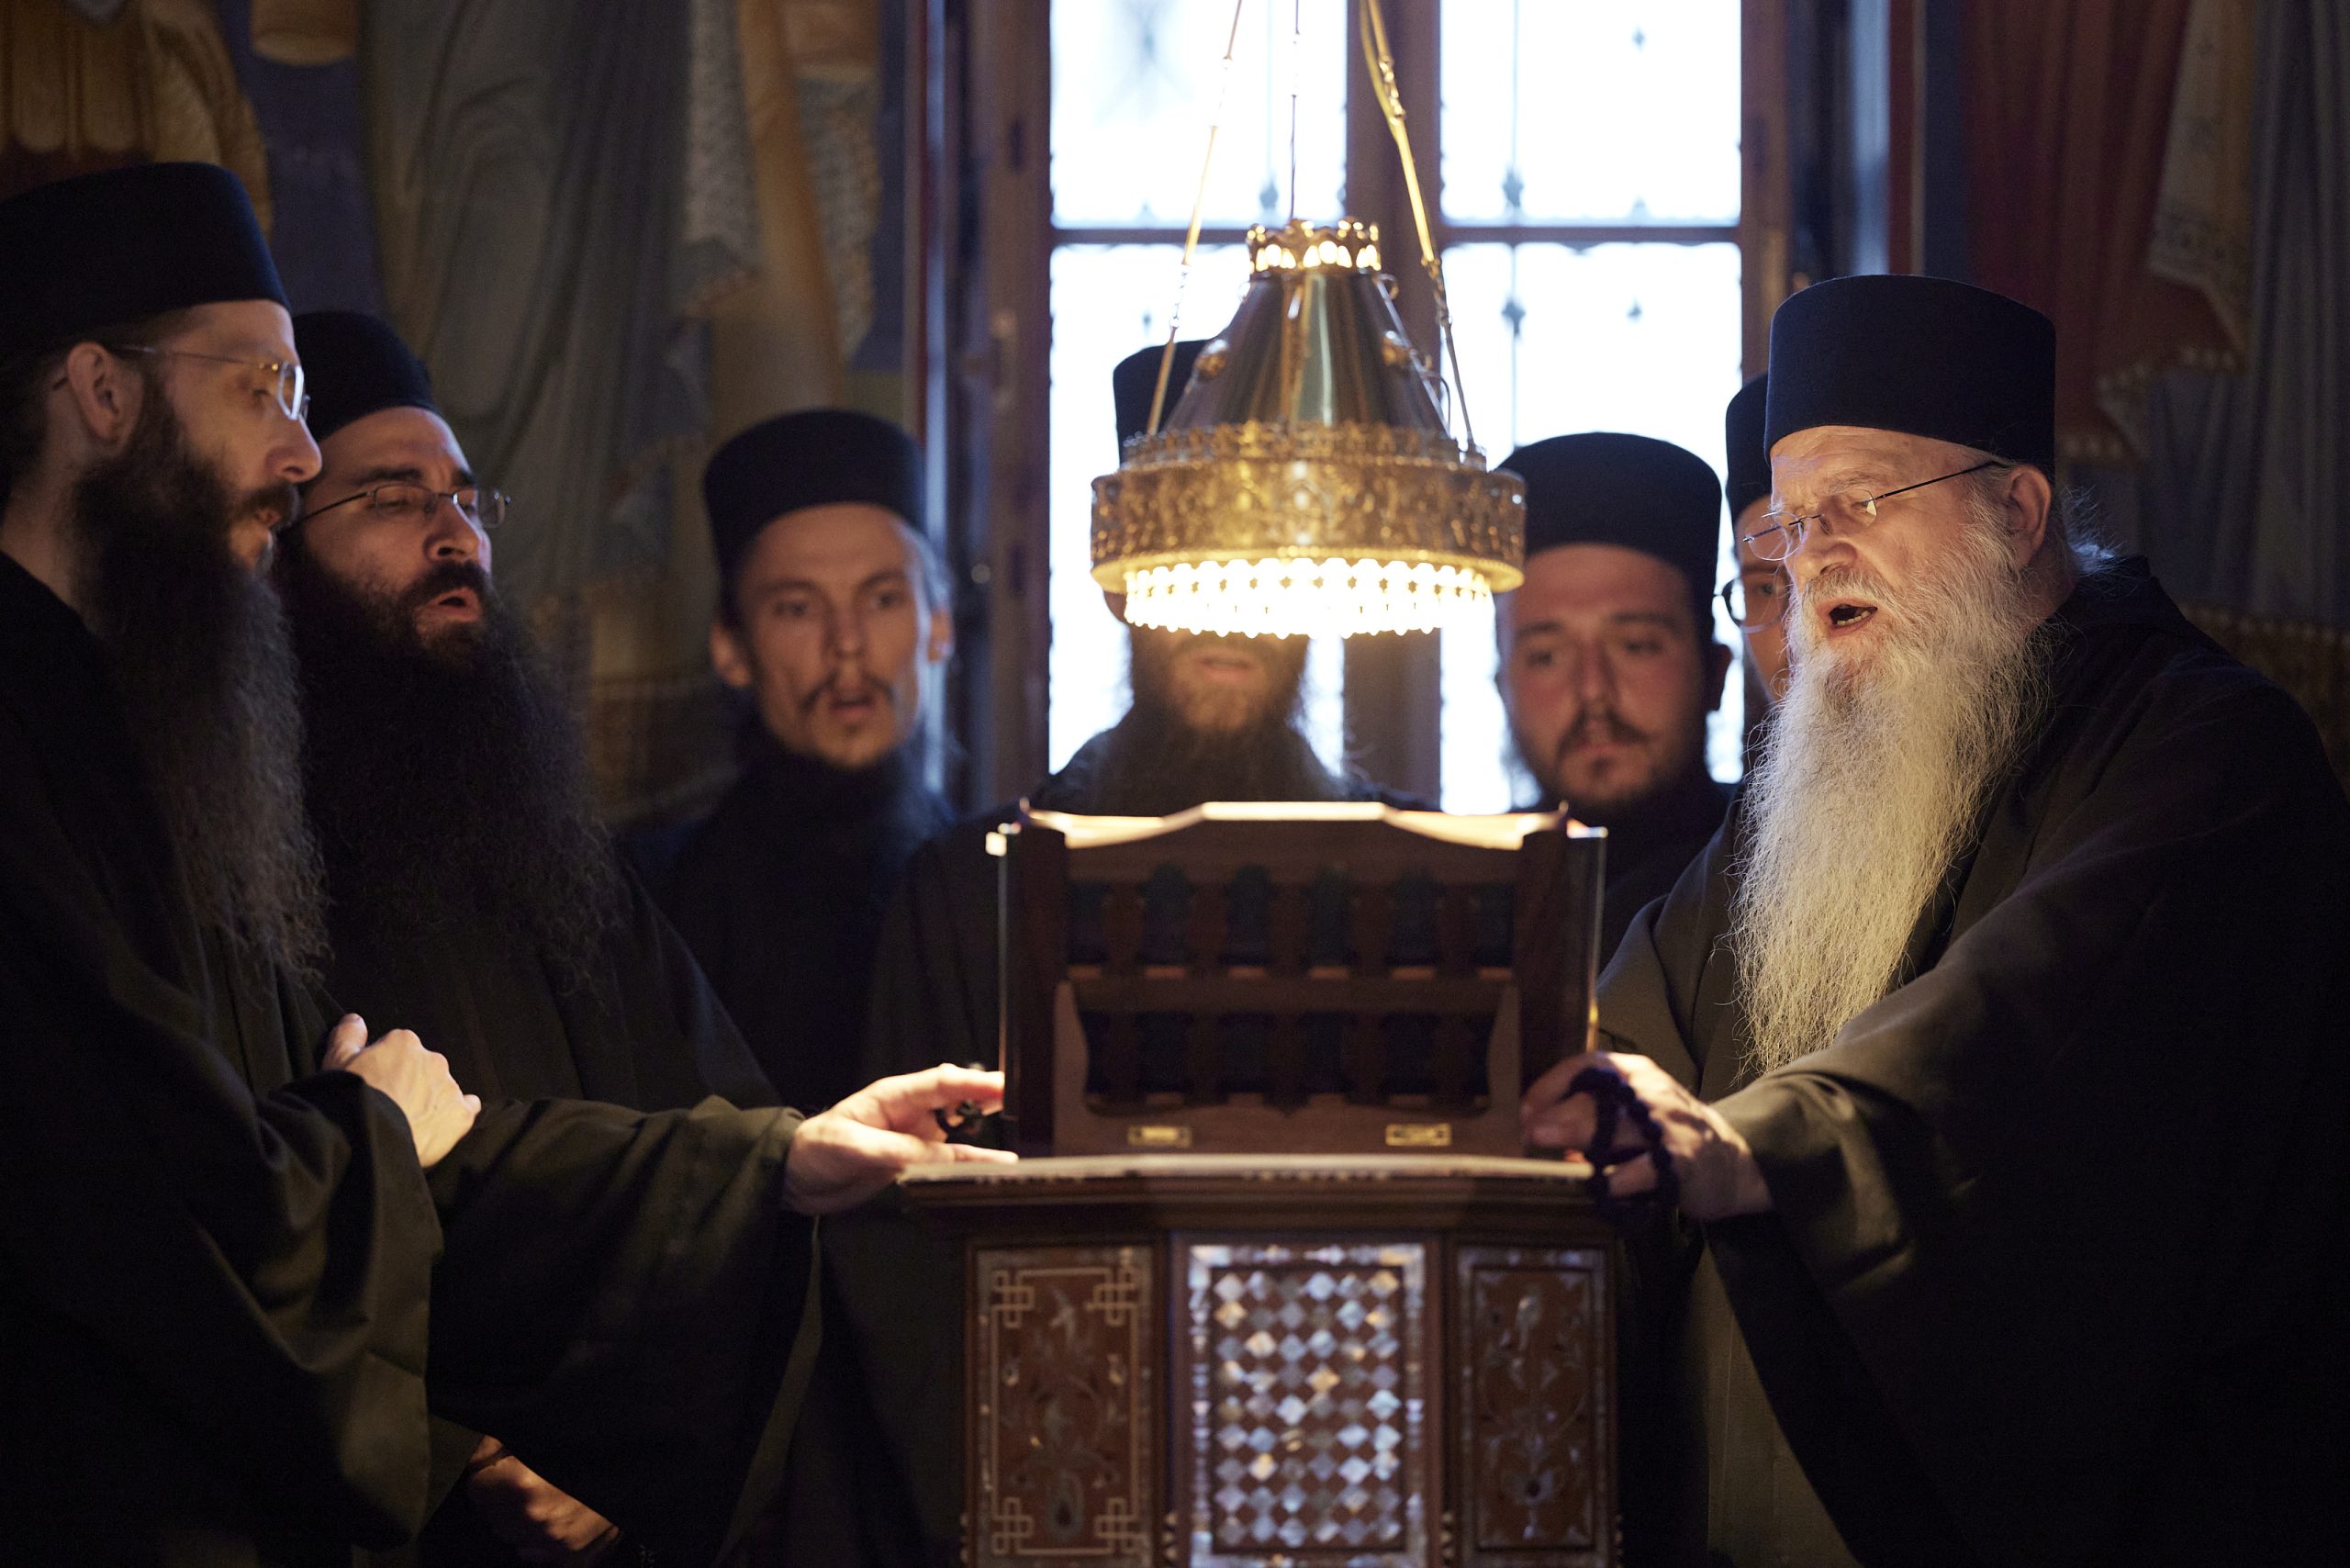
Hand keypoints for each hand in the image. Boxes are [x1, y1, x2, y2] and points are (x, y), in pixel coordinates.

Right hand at [323, 1014, 480, 1169]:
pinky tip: (440, 1125)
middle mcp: (433, 1060)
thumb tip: (355, 1019)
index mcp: (405, 1043)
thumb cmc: (350, 1097)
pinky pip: (466, 1108)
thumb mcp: (337, 1060)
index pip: (399, 1048)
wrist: (368, 1136)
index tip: (377, 1082)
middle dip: (410, 1082)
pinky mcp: (460, 1114)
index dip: (386, 1067)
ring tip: (408, 1120)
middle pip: (424, 1068)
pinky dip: (456, 1114)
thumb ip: (348, 1035)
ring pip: (443, 1088)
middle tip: (391, 1104)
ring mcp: (449, 1087)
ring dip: (430, 1099)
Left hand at [464, 1436, 620, 1564]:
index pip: (476, 1487)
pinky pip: (536, 1553)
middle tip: (526, 1476)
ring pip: (512, 1535)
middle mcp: (535, 1519)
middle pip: (492, 1514)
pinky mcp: (572, 1557)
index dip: (488, 1472)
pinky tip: (557, 1514)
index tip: (504, 1462)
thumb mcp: (540, 1426)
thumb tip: (469, 1450)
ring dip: (519, 1518)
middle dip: (502, 1496)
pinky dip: (539, 1537)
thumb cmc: (591, 1440)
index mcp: (521, 1485)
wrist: (644, 1462)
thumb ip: (496, 1440)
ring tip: (543, 1494)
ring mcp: (554, 1543)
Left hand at [785, 1064, 1017, 1214]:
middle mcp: (911, 1115)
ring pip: (959, 1134)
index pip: (941, 1084)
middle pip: (958, 1102)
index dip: (973, 1084)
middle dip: (989, 1100)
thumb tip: (938, 1157)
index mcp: (894, 1097)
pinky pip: (949, 1162)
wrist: (797, 1180)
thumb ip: (896, 1151)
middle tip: (1024, 1102)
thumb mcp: (852, 1146)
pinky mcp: (915, 1164)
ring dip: (984, 1136)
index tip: (1003, 1085)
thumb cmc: (815, 1150)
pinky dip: (972, 1164)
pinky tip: (996, 1167)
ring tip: (1018, 1138)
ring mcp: (916, 1139)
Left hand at [1521, 1050, 1771, 1221]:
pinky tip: (1601, 1188)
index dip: (1551, 1085)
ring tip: (1556, 1158)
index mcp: (1635, 1073)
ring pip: (1617, 1129)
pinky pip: (1643, 1169)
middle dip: (1559, 1115)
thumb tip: (1542, 1129)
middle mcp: (1650, 1092)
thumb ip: (1592, 1115)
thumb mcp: (1633, 1110)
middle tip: (1530, 1132)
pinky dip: (1618, 1180)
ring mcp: (1668, 1125)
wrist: (1732, 1160)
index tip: (1526, 1109)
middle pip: (1597, 1098)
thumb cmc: (1666, 1133)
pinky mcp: (1681, 1160)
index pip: (1586, 1066)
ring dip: (1581, 1142)